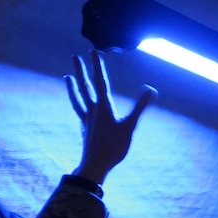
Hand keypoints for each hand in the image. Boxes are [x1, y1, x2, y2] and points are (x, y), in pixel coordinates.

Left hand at [66, 50, 153, 183]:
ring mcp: (86, 119)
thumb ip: (140, 106)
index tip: (93, 52)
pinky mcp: (84, 128)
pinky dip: (76, 103)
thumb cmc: (113, 147)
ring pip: (78, 98)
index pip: (100, 81)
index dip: (97, 66)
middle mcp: (92, 110)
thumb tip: (151, 89)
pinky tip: (77, 105)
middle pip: (85, 86)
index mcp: (103, 107)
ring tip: (66, 77)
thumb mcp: (130, 126)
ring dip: (72, 86)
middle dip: (80, 71)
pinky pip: (78, 111)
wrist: (94, 166)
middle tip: (74, 57)